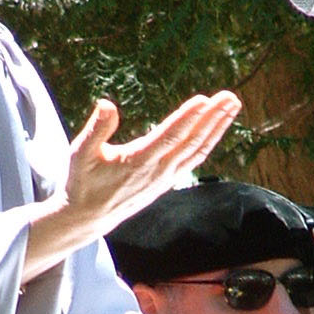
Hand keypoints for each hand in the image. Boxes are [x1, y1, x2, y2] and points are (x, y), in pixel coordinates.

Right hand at [22, 91, 240, 284]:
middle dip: (213, 118)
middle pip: (192, 141)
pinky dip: (208, 142)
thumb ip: (96, 129)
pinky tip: (217, 128)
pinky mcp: (167, 182)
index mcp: (139, 161)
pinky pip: (193, 159)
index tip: (205, 99)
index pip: (170, 136)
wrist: (88, 217)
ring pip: (198, 150)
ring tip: (232, 105)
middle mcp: (157, 171)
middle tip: (231, 96)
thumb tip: (106, 104)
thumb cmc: (82, 181)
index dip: (188, 118)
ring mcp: (165, 178)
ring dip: (217, 127)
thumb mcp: (81, 153)